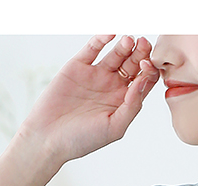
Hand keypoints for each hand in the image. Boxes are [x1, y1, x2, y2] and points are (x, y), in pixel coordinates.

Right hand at [16, 34, 159, 166]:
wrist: (48, 137)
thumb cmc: (82, 139)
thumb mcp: (114, 128)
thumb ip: (131, 106)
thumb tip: (142, 82)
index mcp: (124, 102)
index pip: (143, 81)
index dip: (149, 71)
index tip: (147, 66)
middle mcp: (112, 87)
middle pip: (133, 64)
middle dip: (141, 54)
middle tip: (144, 44)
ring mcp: (96, 75)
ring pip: (116, 54)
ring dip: (125, 45)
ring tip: (129, 40)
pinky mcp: (78, 66)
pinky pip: (93, 48)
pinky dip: (102, 39)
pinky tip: (111, 34)